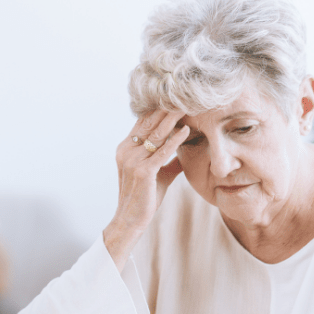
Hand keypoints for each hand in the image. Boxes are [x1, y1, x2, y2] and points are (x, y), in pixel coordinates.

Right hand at [103, 111, 189, 268]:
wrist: (131, 220)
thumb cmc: (145, 198)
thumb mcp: (158, 174)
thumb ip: (168, 160)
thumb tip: (183, 151)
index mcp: (125, 148)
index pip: (143, 122)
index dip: (159, 110)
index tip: (176, 98)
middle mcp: (126, 151)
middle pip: (149, 123)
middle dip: (167, 109)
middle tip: (184, 94)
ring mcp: (132, 160)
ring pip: (156, 134)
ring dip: (173, 118)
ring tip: (187, 105)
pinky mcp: (142, 172)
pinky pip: (161, 151)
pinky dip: (175, 140)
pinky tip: (186, 130)